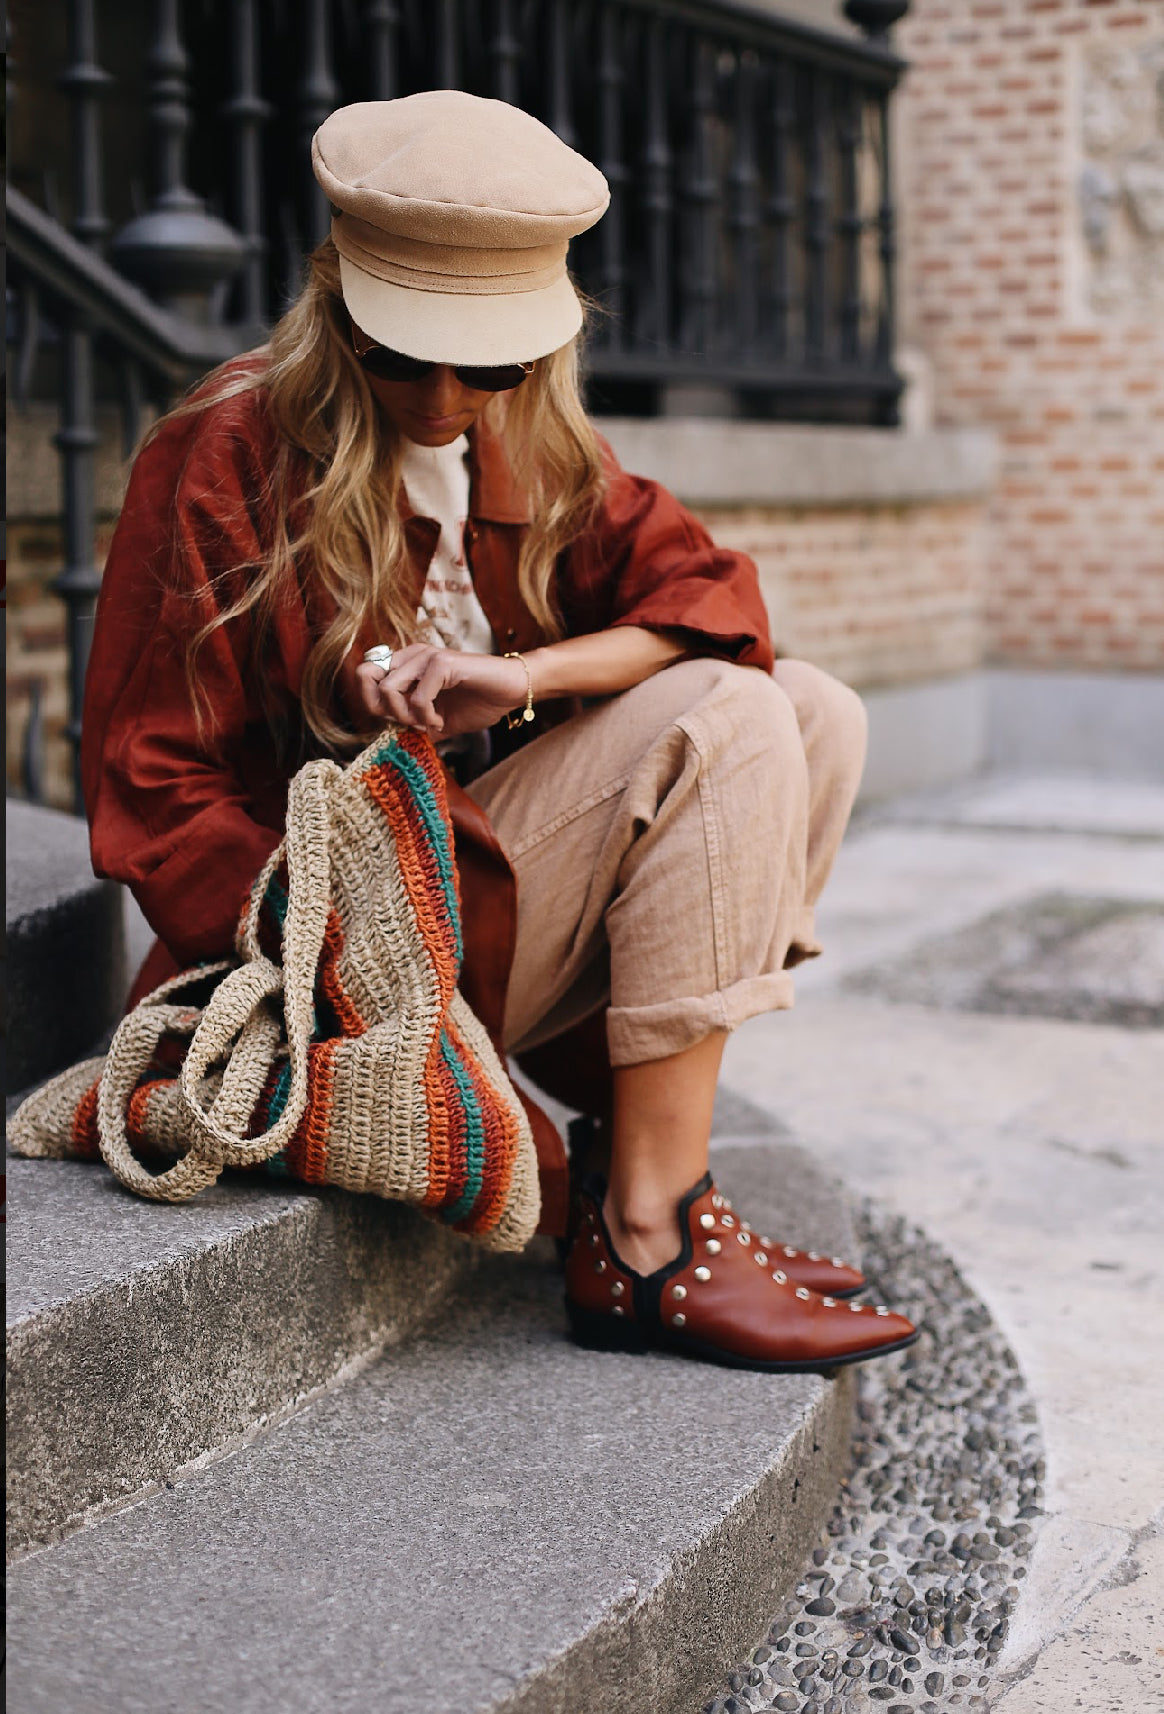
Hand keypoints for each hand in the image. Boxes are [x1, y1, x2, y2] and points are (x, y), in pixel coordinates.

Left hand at [355, 644, 527, 739]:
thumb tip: (389, 734)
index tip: (403, 719)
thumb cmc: (479, 701)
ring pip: (388, 689)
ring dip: (406, 715)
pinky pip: (418, 698)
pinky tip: (441, 720)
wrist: (512, 691)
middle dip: (389, 711)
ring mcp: (426, 655)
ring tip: (429, 722)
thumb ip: (412, 722)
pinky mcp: (442, 663)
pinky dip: (427, 717)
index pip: (365, 676)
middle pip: (369, 681)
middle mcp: (412, 654)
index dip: (375, 704)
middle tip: (415, 722)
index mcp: (407, 662)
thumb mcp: (437, 718)